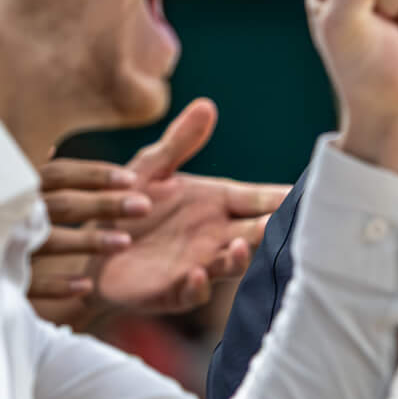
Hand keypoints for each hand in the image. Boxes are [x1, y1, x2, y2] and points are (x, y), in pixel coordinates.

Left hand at [29, 99, 287, 327]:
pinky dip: (196, 286)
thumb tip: (207, 105)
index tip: (306, 193)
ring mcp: (198, 263)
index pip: (256, 198)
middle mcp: (214, 235)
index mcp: (215, 203)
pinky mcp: (172, 290)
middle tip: (283, 222)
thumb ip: (179, 142)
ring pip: (229, 264)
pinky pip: (190, 292)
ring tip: (238, 247)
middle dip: (272, 230)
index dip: (281, 197)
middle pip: (253, 233)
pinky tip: (196, 275)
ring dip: (236, 259)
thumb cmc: (127, 205)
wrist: (91, 248)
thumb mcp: (150, 168)